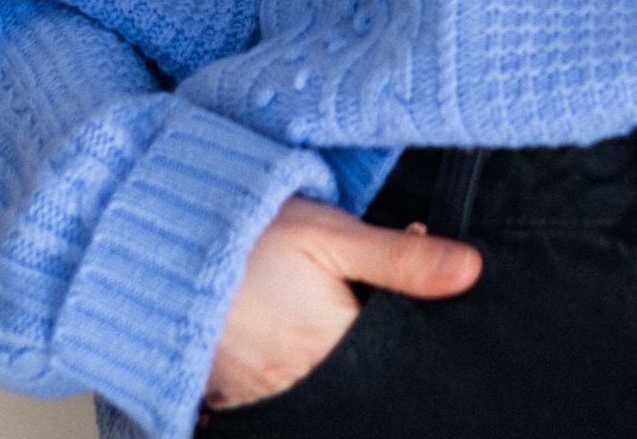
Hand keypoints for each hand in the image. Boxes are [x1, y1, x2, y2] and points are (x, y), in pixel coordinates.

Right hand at [202, 194, 483, 410]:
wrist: (165, 237)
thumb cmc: (251, 231)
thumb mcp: (332, 233)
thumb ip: (401, 260)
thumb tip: (471, 271)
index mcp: (334, 346)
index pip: (395, 360)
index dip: (407, 333)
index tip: (403, 307)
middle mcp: (301, 383)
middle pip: (360, 383)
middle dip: (370, 353)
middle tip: (352, 303)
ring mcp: (262, 396)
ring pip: (323, 395)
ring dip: (332, 366)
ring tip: (318, 318)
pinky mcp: (232, 397)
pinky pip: (278, 403)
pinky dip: (293, 378)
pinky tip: (290, 341)